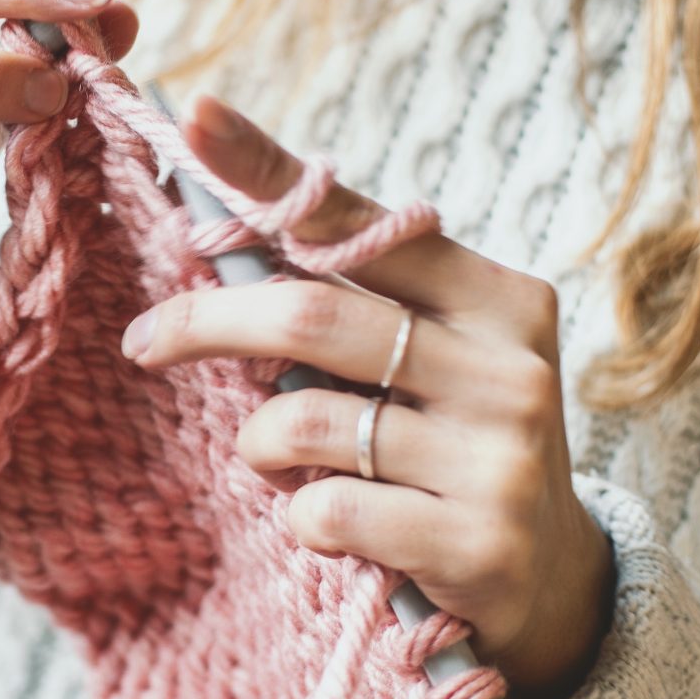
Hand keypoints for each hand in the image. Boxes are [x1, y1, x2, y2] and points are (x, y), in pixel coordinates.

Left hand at [121, 95, 614, 698]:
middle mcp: (509, 366)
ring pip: (305, 421)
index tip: (192, 118)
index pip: (360, 222)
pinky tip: (333, 527)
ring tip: (280, 460)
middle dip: (207, 323)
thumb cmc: (456, 446)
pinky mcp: (477, 541)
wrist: (552, 581)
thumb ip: (353, 304)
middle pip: (311, 317)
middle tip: (147, 339)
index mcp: (498, 298)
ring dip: (260, 444)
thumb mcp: (429, 360)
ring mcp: (500, 455)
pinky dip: (300, 517)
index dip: (270, 169)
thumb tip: (217, 236)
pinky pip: (326, 511)